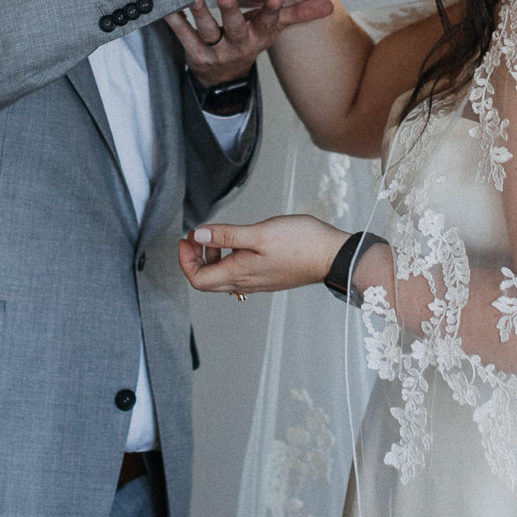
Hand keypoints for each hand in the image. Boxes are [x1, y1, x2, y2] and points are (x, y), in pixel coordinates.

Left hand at [167, 0, 333, 85]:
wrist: (224, 78)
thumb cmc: (249, 42)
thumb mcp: (274, 29)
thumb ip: (298, 13)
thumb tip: (327, 3)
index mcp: (259, 37)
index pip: (269, 23)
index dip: (272, 12)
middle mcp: (239, 45)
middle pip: (236, 29)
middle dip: (232, 13)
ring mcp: (216, 51)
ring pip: (208, 31)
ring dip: (200, 14)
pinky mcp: (195, 54)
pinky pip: (184, 36)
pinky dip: (176, 22)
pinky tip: (169, 8)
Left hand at [180, 214, 343, 296]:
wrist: (331, 256)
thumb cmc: (300, 243)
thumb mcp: (258, 233)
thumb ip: (226, 235)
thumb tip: (198, 235)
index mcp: (239, 274)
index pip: (198, 279)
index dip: (185, 260)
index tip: (186, 239)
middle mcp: (245, 283)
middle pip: (207, 280)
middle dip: (195, 259)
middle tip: (196, 237)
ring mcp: (256, 282)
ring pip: (222, 277)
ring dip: (212, 258)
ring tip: (218, 236)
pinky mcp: (266, 277)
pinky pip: (238, 274)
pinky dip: (229, 259)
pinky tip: (239, 243)